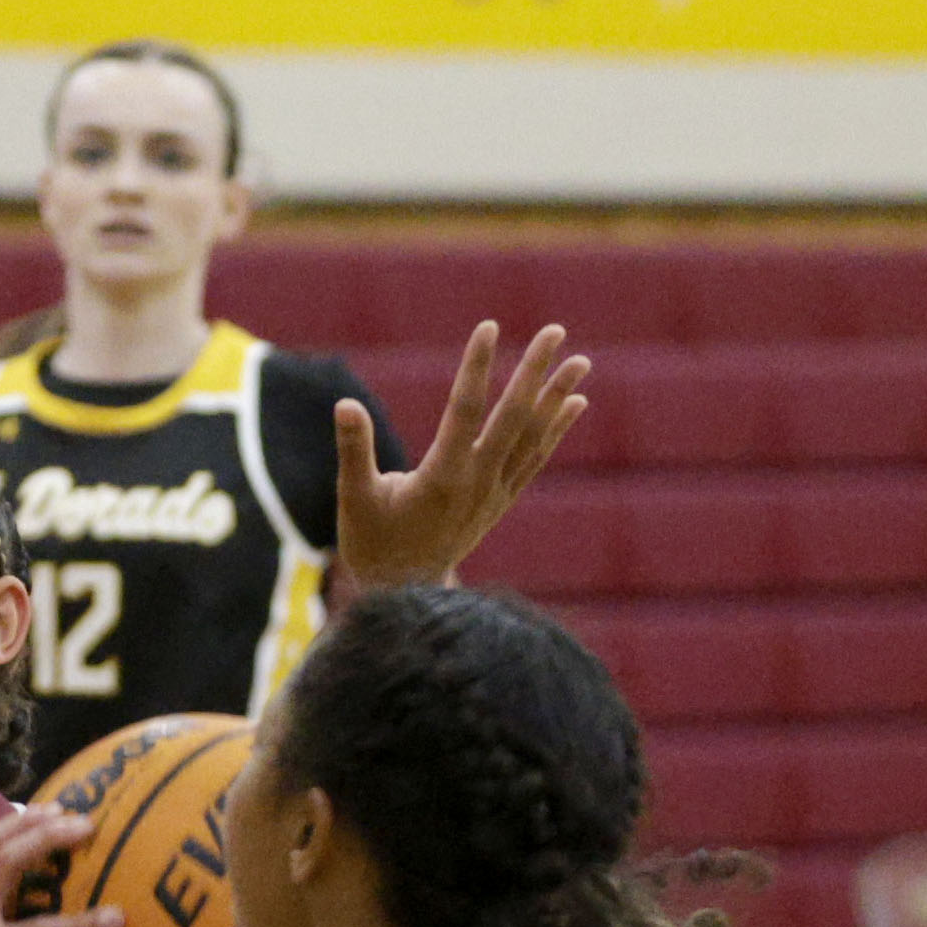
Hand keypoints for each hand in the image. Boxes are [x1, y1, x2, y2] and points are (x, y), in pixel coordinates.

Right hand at [335, 322, 591, 593]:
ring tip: (581, 360)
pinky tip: (576, 402)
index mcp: (442, 478)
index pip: (465, 411)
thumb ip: (354, 451)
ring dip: (557, 397)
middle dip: (535, 372)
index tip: (489, 328)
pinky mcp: (499, 501)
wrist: (403, 598)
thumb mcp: (354, 499)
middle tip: (556, 331)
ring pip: (532, 438)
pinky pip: (534, 460)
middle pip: (513, 418)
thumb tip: (344, 404)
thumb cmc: (372, 544)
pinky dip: (556, 431)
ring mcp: (494, 494)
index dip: (477, 367)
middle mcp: (477, 483)